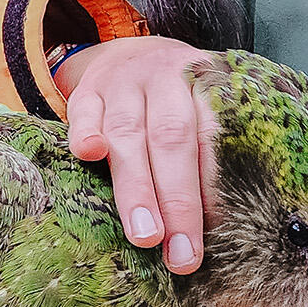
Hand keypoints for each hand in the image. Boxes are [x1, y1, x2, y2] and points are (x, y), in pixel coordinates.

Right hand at [57, 37, 219, 273]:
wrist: (134, 53)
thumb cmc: (179, 101)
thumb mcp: (204, 111)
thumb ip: (212, 156)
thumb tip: (224, 230)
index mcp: (205, 84)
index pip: (212, 139)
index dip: (215, 189)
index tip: (218, 237)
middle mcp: (165, 78)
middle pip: (172, 139)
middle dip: (177, 201)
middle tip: (180, 253)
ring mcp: (122, 83)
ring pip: (128, 133)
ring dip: (136, 188)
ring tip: (144, 235)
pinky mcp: (86, 90)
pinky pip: (83, 111)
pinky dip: (86, 133)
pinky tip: (89, 155)